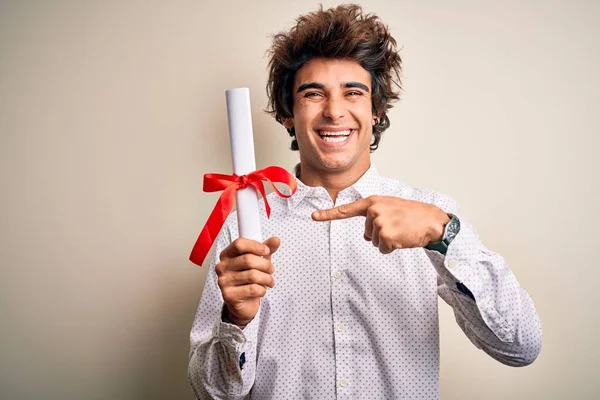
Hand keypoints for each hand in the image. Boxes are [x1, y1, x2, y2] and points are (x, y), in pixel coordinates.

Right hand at [216, 237, 280, 325]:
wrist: (244, 303)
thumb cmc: (249, 280)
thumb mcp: (258, 261)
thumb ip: (266, 250)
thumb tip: (276, 240)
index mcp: (227, 254)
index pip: (239, 244)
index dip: (256, 246)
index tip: (266, 251)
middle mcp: (222, 267)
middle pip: (248, 260)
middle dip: (265, 265)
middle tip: (271, 269)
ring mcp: (224, 281)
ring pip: (252, 275)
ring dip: (267, 278)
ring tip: (269, 281)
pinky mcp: (229, 295)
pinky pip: (252, 289)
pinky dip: (262, 290)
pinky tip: (261, 290)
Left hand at [312, 196, 448, 253]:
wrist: (432, 221)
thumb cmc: (413, 215)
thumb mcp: (391, 209)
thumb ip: (374, 218)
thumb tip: (366, 237)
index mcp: (373, 202)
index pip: (347, 210)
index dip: (328, 214)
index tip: (314, 216)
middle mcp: (373, 210)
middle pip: (366, 233)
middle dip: (381, 234)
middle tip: (397, 226)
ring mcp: (379, 222)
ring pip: (375, 242)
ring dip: (388, 241)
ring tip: (401, 230)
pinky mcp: (385, 235)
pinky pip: (383, 249)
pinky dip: (393, 248)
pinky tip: (403, 238)